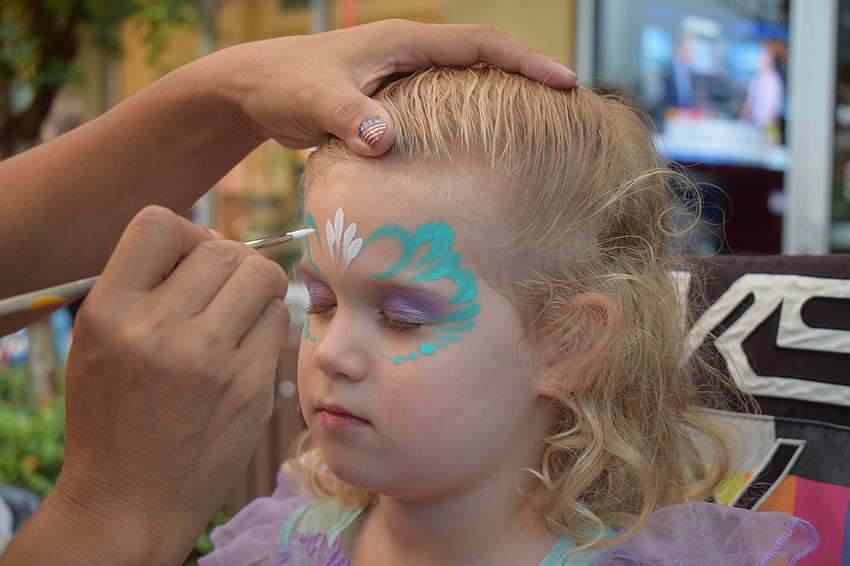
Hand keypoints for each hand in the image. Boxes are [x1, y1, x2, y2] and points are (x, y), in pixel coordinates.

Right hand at [48, 206, 288, 561]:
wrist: (130, 500)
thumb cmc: (114, 416)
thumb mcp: (98, 343)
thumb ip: (142, 287)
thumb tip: (209, 239)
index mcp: (109, 312)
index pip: (160, 223)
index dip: (187, 231)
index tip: (192, 257)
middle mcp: (157, 330)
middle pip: (222, 248)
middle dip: (231, 258)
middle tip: (226, 286)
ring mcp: (208, 359)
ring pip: (261, 276)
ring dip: (259, 284)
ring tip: (245, 307)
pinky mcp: (249, 386)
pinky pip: (278, 319)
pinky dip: (270, 320)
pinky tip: (251, 342)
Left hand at [213, 19, 576, 155]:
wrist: (253, 90)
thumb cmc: (283, 84)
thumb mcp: (315, 100)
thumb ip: (350, 118)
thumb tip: (387, 142)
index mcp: (404, 42)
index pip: (479, 44)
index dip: (525, 61)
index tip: (564, 82)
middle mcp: (410, 54)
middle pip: (484, 59)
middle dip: (526, 77)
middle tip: (567, 108)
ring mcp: (402, 77)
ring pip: (465, 85)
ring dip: (500, 102)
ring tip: (537, 132)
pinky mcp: (391, 101)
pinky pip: (442, 109)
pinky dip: (466, 124)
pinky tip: (478, 153)